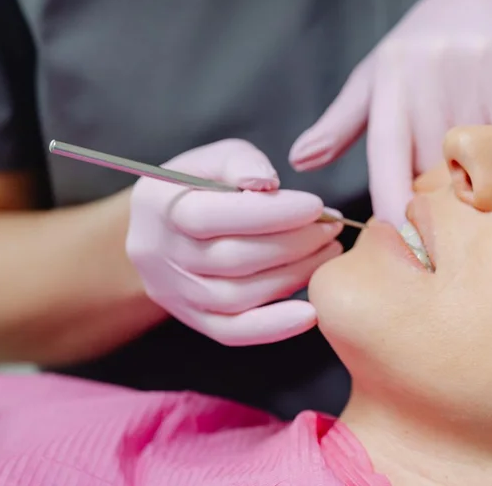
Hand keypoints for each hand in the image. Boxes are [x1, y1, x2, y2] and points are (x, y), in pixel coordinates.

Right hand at [126, 139, 342, 345]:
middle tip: (332, 228)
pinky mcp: (195, 320)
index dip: (270, 214)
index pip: (212, 217)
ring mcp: (176, 293)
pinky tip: (311, 313)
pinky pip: (232, 333)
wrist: (161, 230)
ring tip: (328, 253)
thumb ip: (240, 162)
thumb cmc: (198, 186)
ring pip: (237, 297)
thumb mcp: (213, 159)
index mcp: (160, 206)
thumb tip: (267, 182)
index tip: (316, 207)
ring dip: (293, 277)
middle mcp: (161, 255)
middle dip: (293, 244)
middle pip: (232, 260)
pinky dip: (273, 328)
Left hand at [289, 0, 491, 224]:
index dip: (392, 196)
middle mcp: (428, 69)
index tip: (399, 236)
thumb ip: (341, 124)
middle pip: (435, 160)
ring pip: (478, 150)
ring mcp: (473, 66)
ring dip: (476, 178)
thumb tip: (299, 160)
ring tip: (476, 189)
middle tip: (442, 226)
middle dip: (437, 197)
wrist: (489, 2)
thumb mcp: (376, 79)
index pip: (388, 150)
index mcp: (389, 78)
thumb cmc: (421, 53)